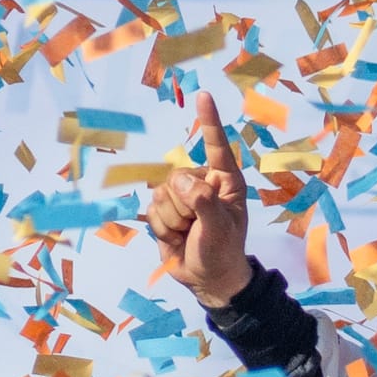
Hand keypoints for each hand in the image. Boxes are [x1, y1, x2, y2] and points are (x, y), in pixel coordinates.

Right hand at [147, 91, 252, 308]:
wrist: (208, 280)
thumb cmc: (223, 251)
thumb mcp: (220, 228)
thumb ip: (203, 202)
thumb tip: (182, 183)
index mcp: (225, 181)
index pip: (216, 146)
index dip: (209, 122)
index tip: (204, 96)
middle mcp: (202, 183)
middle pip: (177, 176)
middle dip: (184, 205)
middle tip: (197, 225)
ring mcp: (181, 196)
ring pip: (161, 193)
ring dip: (173, 219)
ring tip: (189, 232)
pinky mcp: (163, 210)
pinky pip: (151, 208)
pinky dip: (163, 227)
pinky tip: (177, 237)